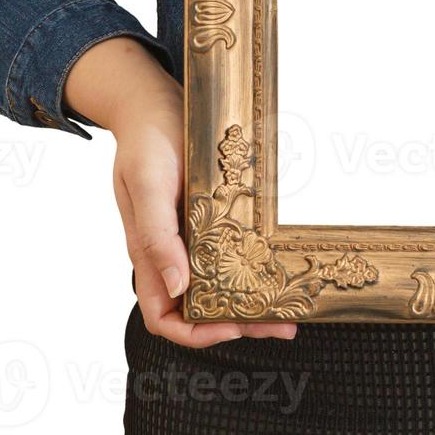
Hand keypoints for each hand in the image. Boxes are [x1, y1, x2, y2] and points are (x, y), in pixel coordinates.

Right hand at [65, 38, 296, 347]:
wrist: (153, 101)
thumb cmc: (145, 140)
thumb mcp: (147, 184)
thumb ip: (156, 238)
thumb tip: (176, 287)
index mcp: (147, 252)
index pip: (163, 317)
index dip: (194, 333)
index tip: (230, 327)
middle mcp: (170, 251)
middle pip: (200, 309)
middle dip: (239, 323)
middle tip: (282, 324)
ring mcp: (189, 236)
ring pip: (219, 285)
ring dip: (251, 301)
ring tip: (288, 307)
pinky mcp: (207, 217)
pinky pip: (228, 254)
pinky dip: (251, 267)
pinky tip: (276, 266)